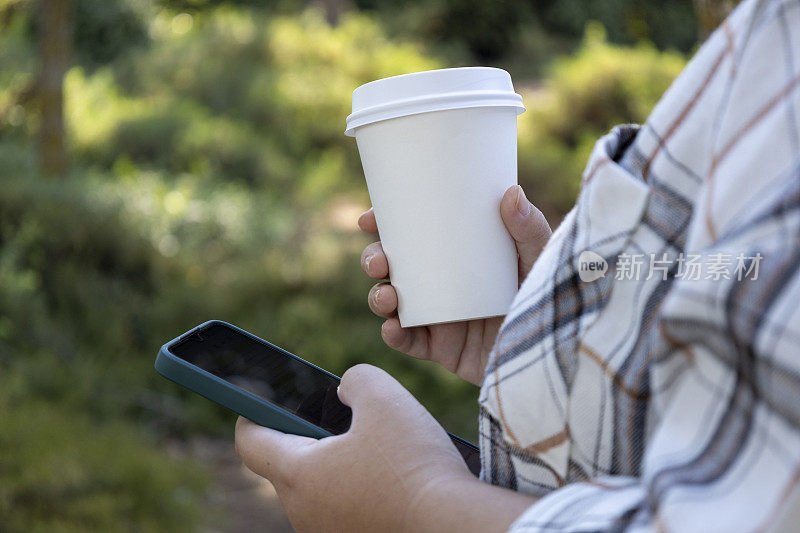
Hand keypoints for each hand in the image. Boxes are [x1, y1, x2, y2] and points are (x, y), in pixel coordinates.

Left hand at [235, 364, 534, 532]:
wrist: (454, 526)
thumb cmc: (414, 463)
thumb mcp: (383, 396)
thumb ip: (354, 379)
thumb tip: (346, 390)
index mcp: (298, 474)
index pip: (250, 442)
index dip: (251, 415)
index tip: (260, 402)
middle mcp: (304, 512)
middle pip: (288, 465)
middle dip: (309, 436)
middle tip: (341, 416)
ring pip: (320, 489)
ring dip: (339, 464)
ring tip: (378, 448)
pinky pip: (345, 509)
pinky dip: (359, 488)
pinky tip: (393, 477)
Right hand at [358, 185, 550, 385]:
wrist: (555, 351)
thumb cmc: (550, 298)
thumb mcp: (541, 259)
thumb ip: (530, 230)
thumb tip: (511, 193)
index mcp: (456, 254)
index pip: (413, 234)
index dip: (385, 225)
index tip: (370, 219)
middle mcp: (440, 283)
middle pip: (393, 267)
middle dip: (374, 260)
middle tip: (379, 260)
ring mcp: (438, 316)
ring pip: (392, 302)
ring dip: (378, 296)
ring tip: (387, 296)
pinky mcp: (441, 349)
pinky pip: (408, 342)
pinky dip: (393, 335)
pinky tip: (393, 328)